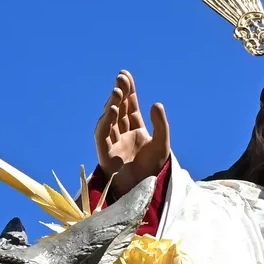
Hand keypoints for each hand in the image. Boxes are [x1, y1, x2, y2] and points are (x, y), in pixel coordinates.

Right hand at [93, 71, 170, 203]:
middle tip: (121, 78)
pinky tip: (112, 110)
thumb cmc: (154, 169)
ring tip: (117, 92)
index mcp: (136, 130)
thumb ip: (161, 124)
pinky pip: (101, 133)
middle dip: (119, 92)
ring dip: (112, 104)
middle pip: (119, 108)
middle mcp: (122, 133)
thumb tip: (156, 103)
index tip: (125, 74)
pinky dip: (105, 121)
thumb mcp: (162, 144)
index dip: (128, 90)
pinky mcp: (104, 152)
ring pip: (109, 118)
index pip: (130, 105)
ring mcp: (112, 142)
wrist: (145, 189)